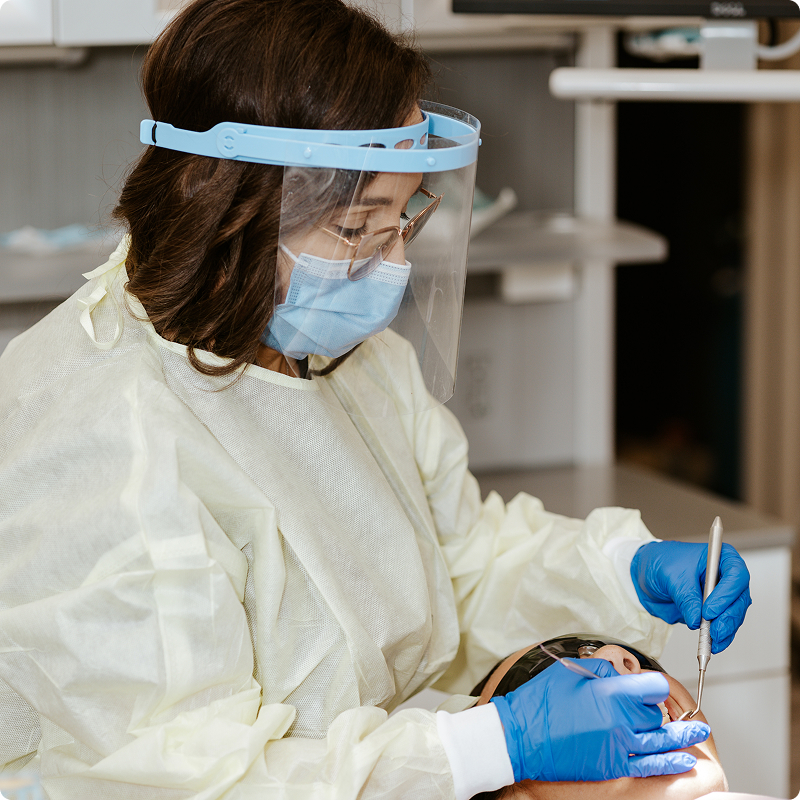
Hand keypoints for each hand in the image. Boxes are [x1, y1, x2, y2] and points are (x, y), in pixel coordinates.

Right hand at [490, 658, 709, 782]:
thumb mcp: (570, 672)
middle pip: (654, 712)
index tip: (649, 684)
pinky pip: (650, 765)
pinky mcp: (613, 766)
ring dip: (679, 735)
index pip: (652, 686)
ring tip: (697, 732)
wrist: (520, 738)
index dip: (652, 684)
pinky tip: (683, 758)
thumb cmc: (541, 703)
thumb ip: (603, 670)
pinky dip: (670, 762)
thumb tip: (623, 675)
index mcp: (609, 693)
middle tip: (640, 701)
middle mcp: (620, 721)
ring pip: (658, 738)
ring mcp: (619, 746)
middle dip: (651, 705)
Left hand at [630, 540, 751, 652]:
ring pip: (734, 615)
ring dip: (725, 630)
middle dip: (728, 618)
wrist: (645, 573)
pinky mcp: (714, 611)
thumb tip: (696, 619)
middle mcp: (725, 576)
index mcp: (719, 557)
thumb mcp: (670, 576)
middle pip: (739, 599)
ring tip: (711, 640)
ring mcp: (721, 595)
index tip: (709, 610)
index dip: (727, 594)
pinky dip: (720, 636)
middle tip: (714, 631)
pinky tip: (712, 644)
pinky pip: (724, 626)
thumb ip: (685, 597)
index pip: (736, 575)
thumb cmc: (659, 562)